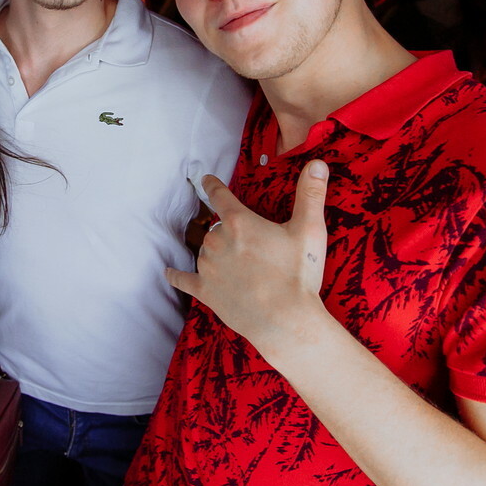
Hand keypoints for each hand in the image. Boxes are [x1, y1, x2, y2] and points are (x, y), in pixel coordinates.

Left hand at [166, 159, 329, 347]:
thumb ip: (310, 194)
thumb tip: (317, 164)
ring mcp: (208, 268)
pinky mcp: (205, 292)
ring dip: (216, 253)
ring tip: (241, 266)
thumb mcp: (310, 230)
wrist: (287, 322)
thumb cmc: (298, 275)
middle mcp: (217, 241)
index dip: (212, 185)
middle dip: (230, 232)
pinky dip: (176, 275)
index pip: (220, 195)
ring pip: (206, 251)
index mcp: (239, 222)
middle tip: (254, 248)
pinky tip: (168, 273)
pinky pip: (184, 280)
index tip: (204, 179)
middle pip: (217, 228)